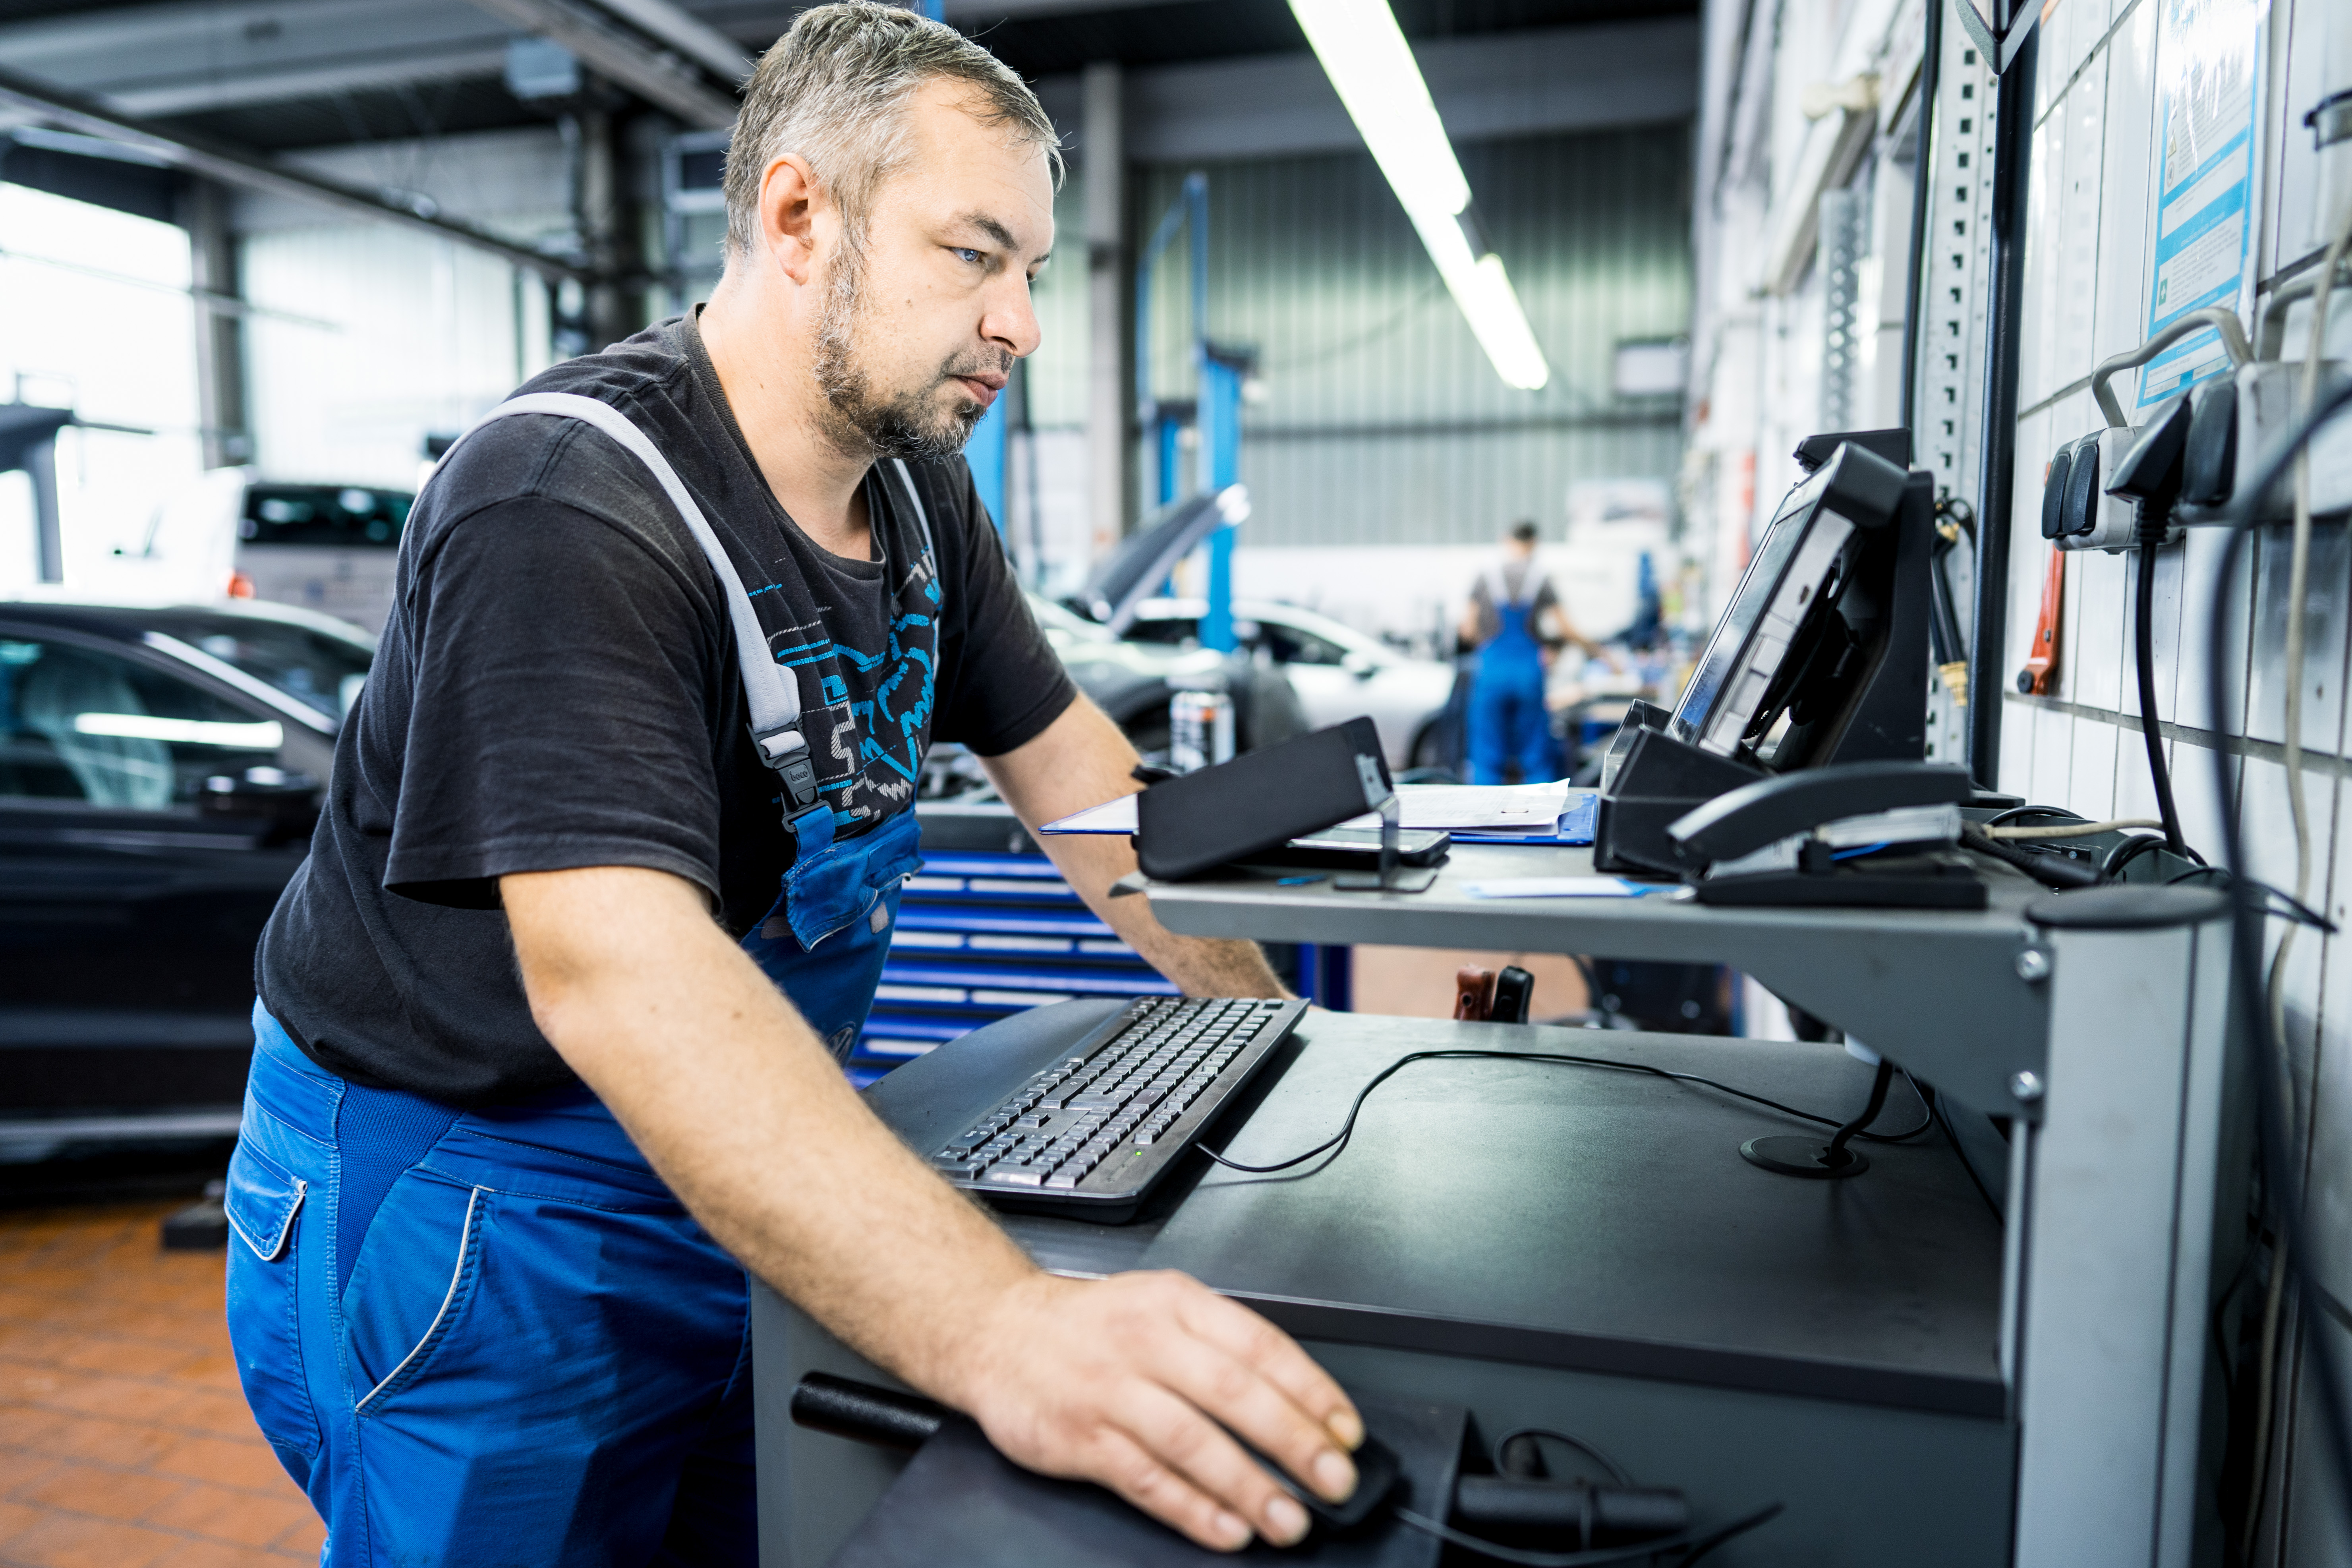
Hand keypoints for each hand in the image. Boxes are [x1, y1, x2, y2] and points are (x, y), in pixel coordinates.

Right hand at [946, 1270, 1363, 1550]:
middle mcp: (1145, 1341)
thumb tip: (1300, 1403)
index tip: (1345, 1430)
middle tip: (1334, 1481)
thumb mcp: (1161, 1305)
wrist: (996, 1330)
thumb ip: (1222, 1344)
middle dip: (1292, 1442)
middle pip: (1232, 1393)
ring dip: (1248, 1487)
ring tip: (1288, 1520)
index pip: (1260, 1344)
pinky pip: (1146, 1480)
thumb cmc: (1092, 1326)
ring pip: (1191, 1442)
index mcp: (1176, 1302)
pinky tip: (1226, 1529)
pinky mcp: (1079, 1438)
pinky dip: (1191, 1509)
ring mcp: (1109, 1391)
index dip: (1311, 1391)